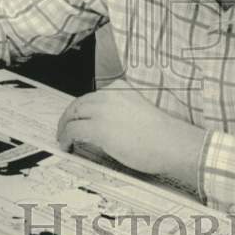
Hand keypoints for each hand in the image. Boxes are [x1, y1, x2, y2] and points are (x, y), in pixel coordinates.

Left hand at [56, 89, 204, 190]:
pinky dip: (65, 137)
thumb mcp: (138, 112)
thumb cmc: (163, 135)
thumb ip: (119, 112)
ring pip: (72, 115)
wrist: (171, 143)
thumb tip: (103, 126)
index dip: (81, 109)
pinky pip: (73, 130)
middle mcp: (109, 95)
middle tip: (65, 128)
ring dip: (65, 127)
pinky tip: (67, 145)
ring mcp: (102, 110)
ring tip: (63, 138)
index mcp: (120, 89)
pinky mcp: (98, 128)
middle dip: (69, 117)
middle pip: (78, 103)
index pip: (92, 96)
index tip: (77, 117)